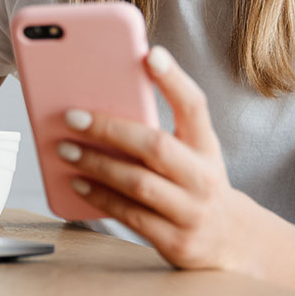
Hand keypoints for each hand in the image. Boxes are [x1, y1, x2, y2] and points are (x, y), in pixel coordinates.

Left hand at [58, 45, 265, 271]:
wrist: (229, 240)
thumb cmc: (196, 184)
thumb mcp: (192, 153)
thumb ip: (159, 130)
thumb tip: (103, 101)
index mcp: (207, 147)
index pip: (195, 106)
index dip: (174, 80)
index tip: (151, 55)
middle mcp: (203, 178)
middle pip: (156, 146)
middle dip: (109, 128)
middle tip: (73, 115)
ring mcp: (191, 212)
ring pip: (138, 183)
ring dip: (96, 164)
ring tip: (65, 149)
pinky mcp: (175, 241)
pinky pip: (130, 215)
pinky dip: (100, 197)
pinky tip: (77, 183)